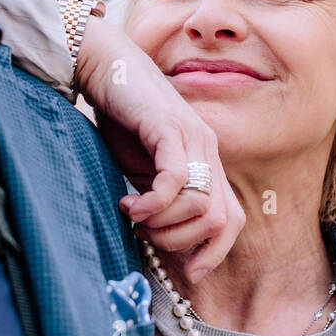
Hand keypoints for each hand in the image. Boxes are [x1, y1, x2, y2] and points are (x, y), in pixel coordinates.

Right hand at [76, 19, 244, 283]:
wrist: (104, 65)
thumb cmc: (120, 116)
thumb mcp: (143, 166)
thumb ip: (158, 196)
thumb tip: (156, 240)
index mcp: (205, 161)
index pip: (232, 219)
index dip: (213, 252)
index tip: (185, 271)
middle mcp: (207, 150)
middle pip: (220, 220)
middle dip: (180, 242)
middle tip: (144, 232)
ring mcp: (192, 137)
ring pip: (201, 206)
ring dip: (163, 224)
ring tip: (133, 215)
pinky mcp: (168, 128)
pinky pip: (175, 181)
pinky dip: (152, 204)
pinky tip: (127, 203)